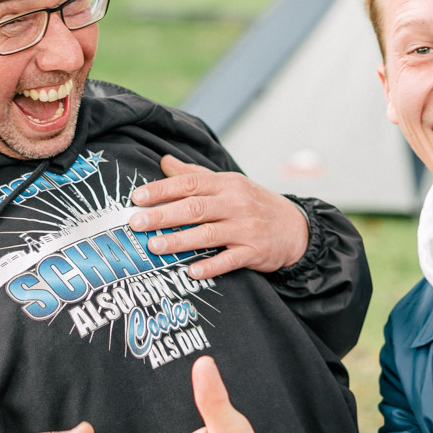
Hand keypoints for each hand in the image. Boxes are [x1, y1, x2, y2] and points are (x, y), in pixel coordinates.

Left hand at [128, 155, 307, 279]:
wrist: (296, 228)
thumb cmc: (254, 204)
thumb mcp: (229, 184)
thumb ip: (195, 174)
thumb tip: (164, 161)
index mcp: (226, 184)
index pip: (189, 182)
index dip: (162, 190)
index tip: (137, 198)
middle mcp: (235, 203)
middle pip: (195, 208)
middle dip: (163, 215)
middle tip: (137, 223)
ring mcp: (246, 228)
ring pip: (208, 234)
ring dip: (180, 240)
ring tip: (155, 246)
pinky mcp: (254, 252)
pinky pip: (230, 260)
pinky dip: (211, 266)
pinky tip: (192, 271)